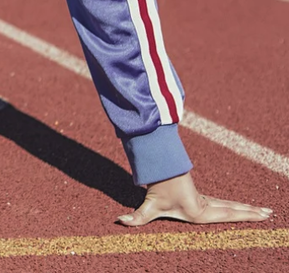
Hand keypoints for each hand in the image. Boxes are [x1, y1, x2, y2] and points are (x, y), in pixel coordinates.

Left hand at [117, 172, 272, 225]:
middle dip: (252, 212)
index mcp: (199, 211)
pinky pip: (224, 203)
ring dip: (247, 208)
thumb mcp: (147, 205)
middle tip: (270, 213)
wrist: (158, 169)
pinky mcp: (202, 198)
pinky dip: (237, 206)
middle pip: (233, 208)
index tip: (260, 215)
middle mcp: (206, 205)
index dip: (244, 215)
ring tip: (266, 211)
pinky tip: (245, 208)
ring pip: (231, 205)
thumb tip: (120, 221)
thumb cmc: (155, 188)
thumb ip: (136, 216)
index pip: (227, 214)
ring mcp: (205, 201)